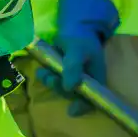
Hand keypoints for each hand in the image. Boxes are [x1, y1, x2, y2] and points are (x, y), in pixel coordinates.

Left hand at [37, 0, 119, 116]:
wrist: (74, 24)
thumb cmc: (80, 37)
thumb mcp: (78, 50)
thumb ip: (73, 68)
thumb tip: (69, 88)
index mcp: (96, 77)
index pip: (93, 98)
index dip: (84, 106)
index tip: (71, 112)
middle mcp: (87, 80)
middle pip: (74, 93)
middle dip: (60, 88)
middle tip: (49, 78)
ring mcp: (76, 76)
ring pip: (63, 87)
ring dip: (51, 82)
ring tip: (42, 72)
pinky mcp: (65, 71)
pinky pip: (56, 78)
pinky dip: (48, 76)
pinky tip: (41, 70)